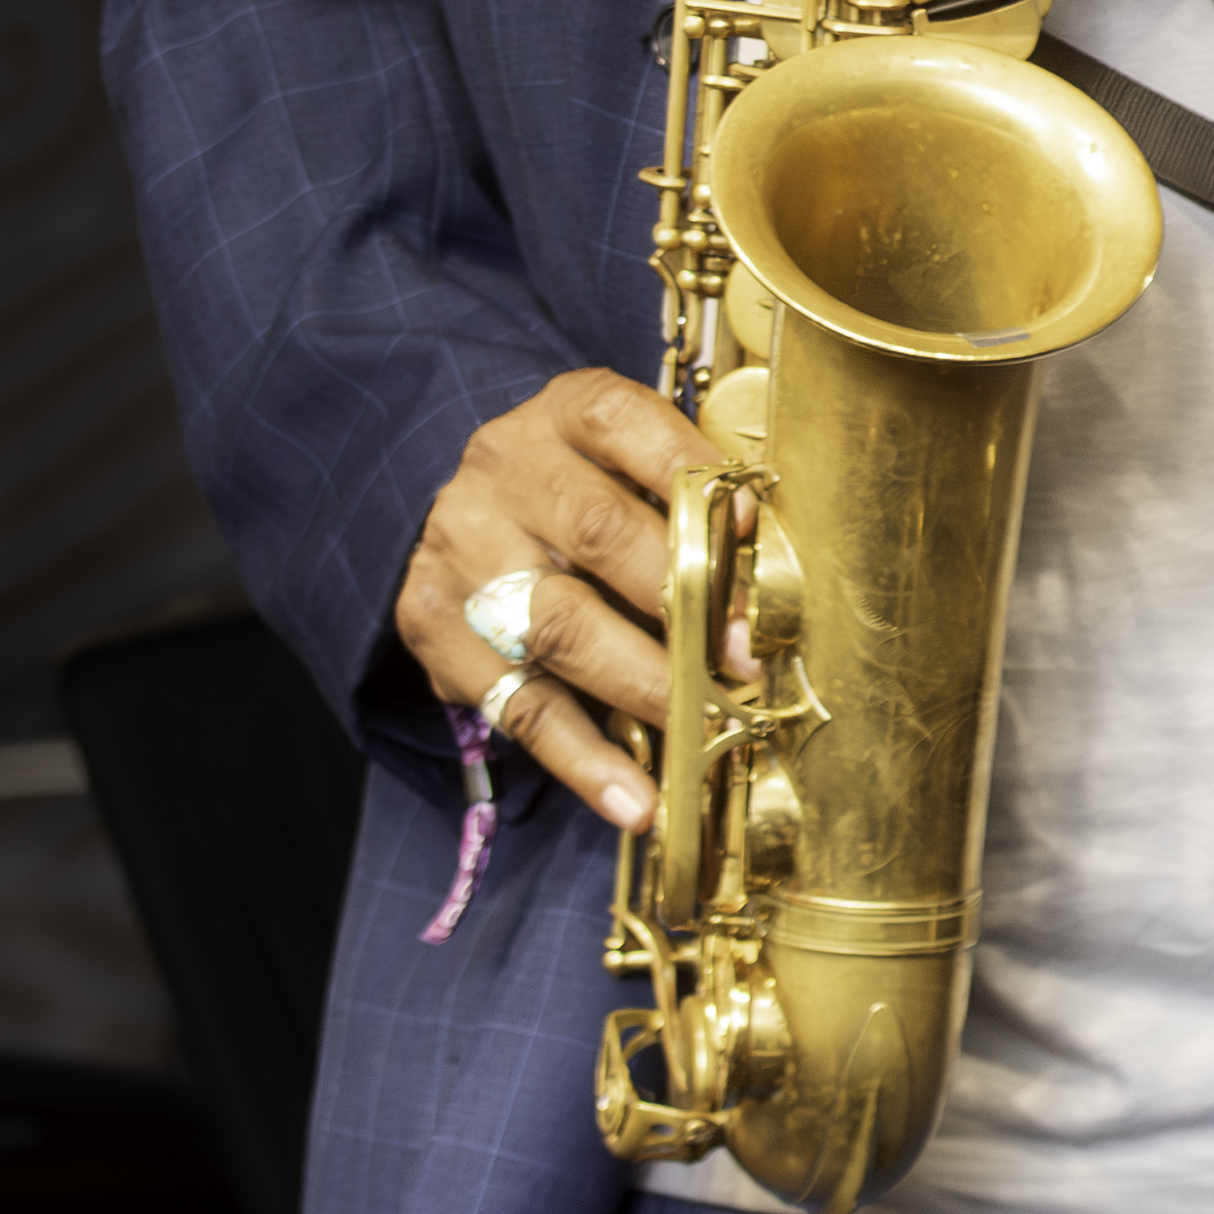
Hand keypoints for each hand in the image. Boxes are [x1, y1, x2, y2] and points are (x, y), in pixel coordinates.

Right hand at [398, 368, 738, 834]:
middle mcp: (508, 473)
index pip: (627, 425)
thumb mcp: (631, 458)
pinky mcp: (438, 632)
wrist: (466, 510)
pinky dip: (583, 761)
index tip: (750, 523)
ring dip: (642, 685)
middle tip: (747, 657)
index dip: (691, 472)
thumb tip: (775, 568)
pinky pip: (518, 707)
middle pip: (600, 535)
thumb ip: (693, 496)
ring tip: (704, 728)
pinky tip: (634, 799)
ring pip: (559, 626)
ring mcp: (464, 553)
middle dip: (686, 600)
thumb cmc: (588, 485)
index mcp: (567, 413)